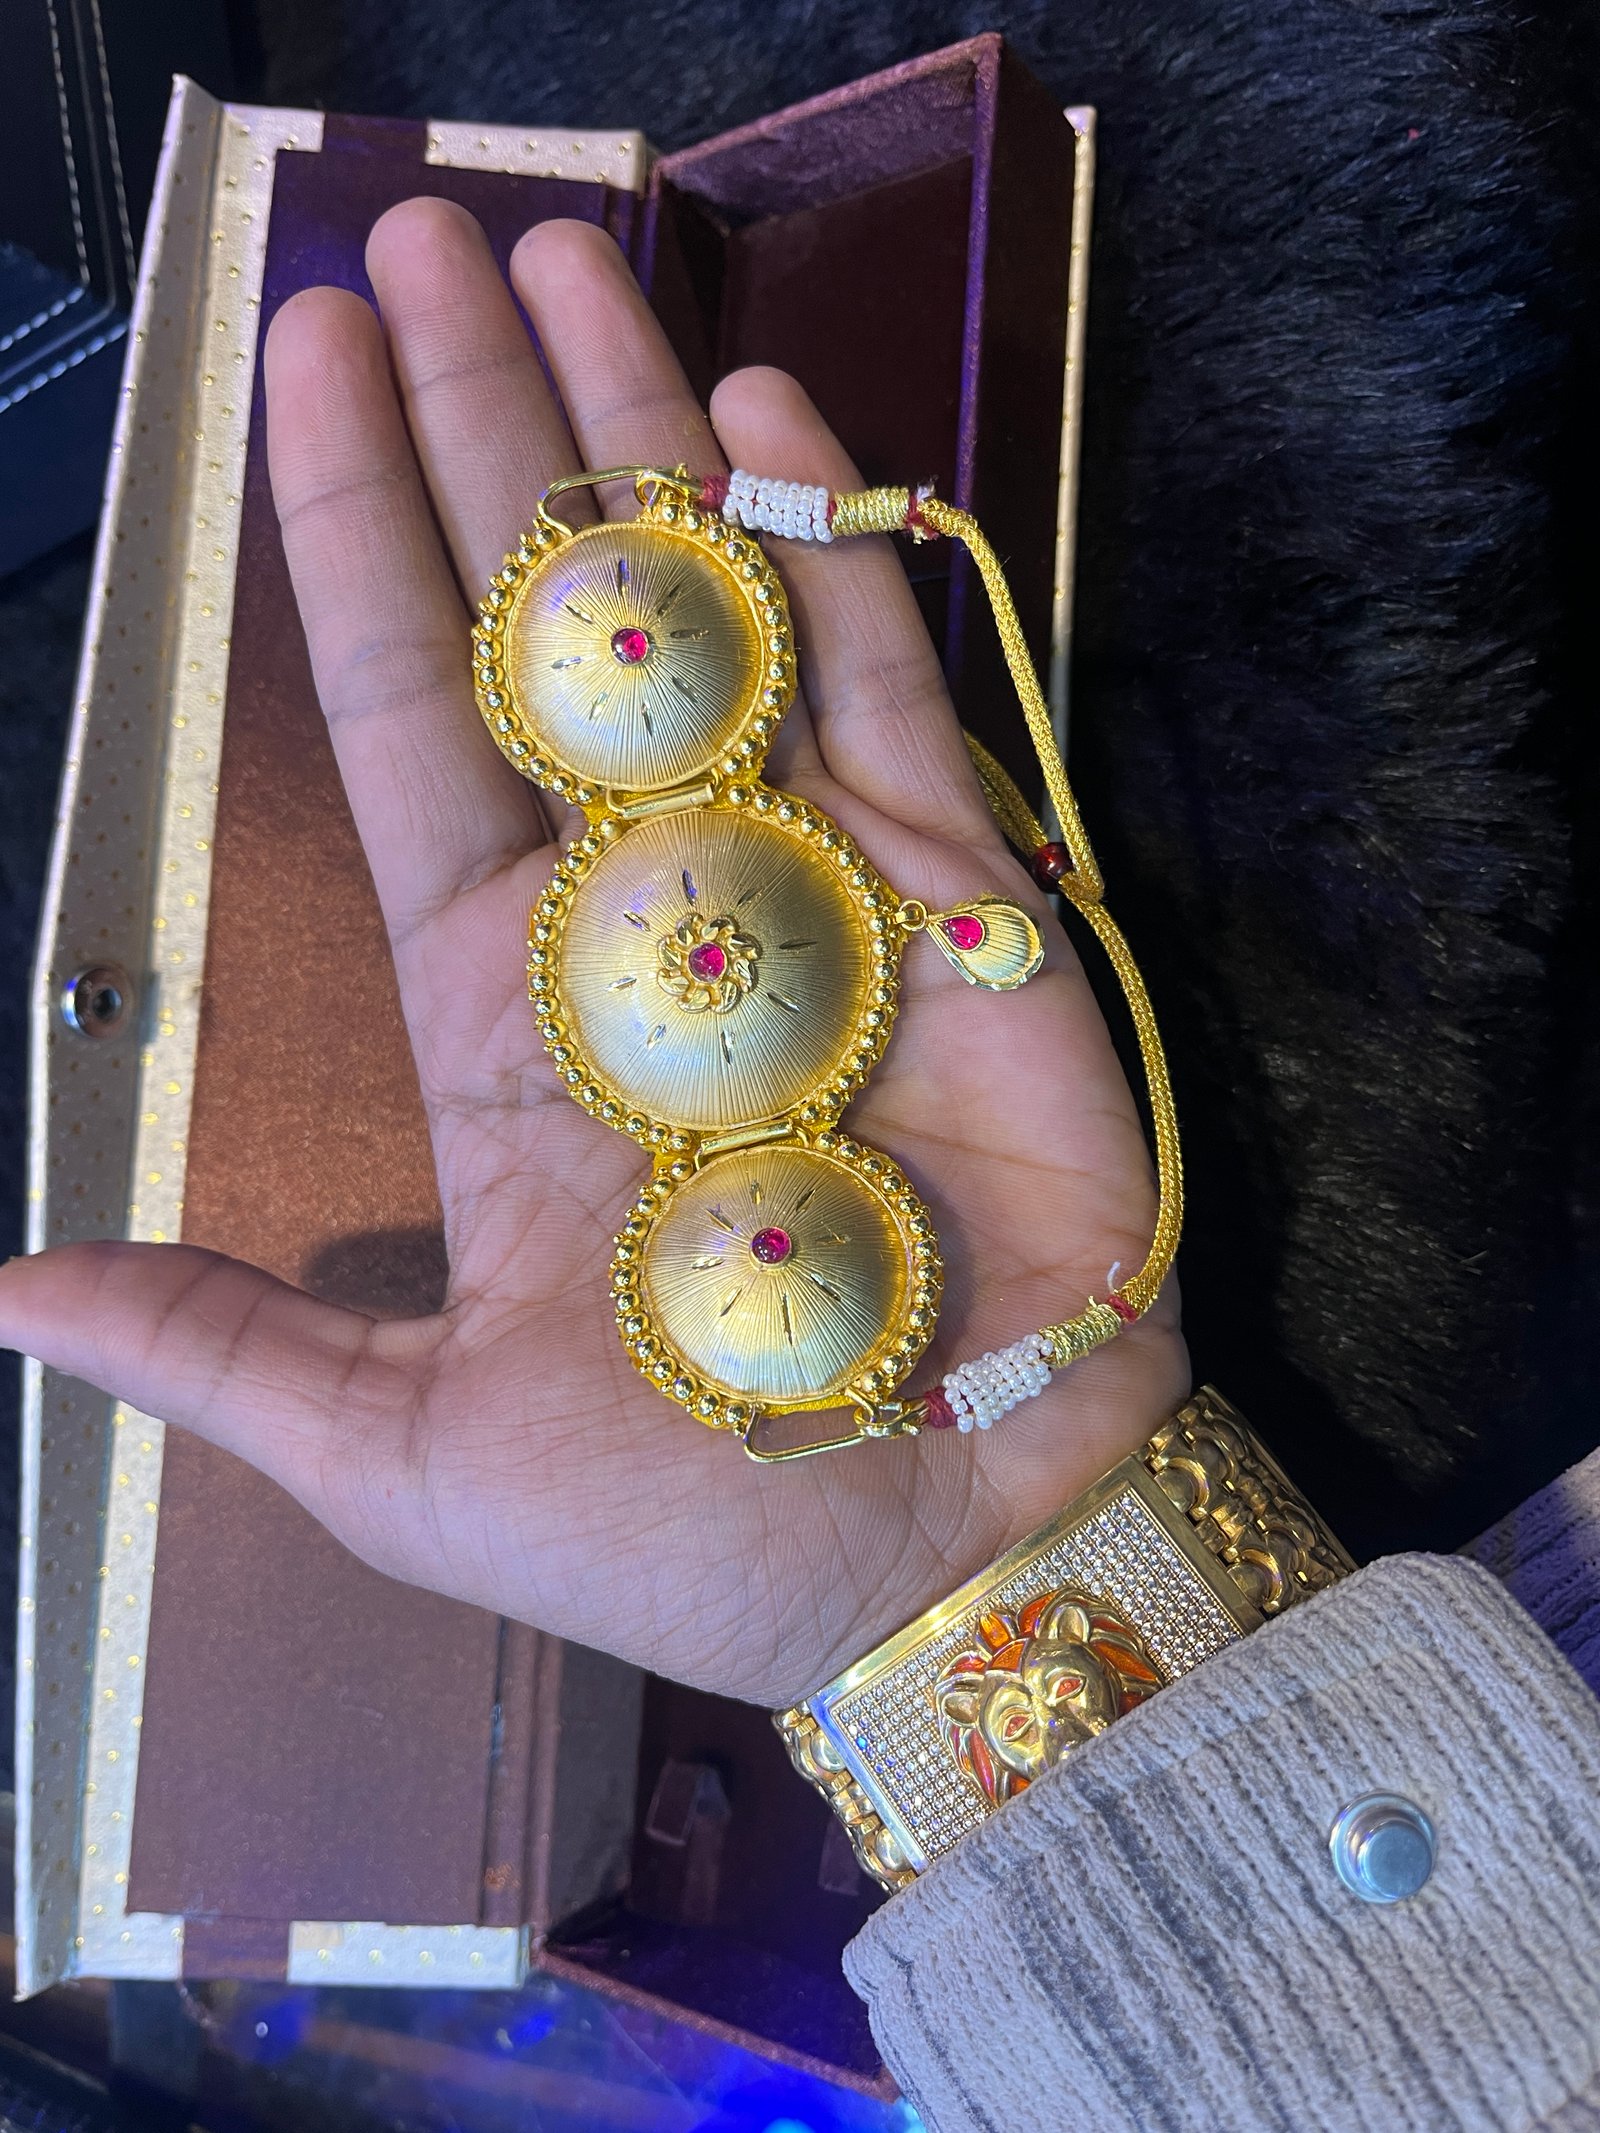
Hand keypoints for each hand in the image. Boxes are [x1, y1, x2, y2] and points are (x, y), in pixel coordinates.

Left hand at [0, 203, 1184, 1705]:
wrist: (947, 1566)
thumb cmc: (688, 1526)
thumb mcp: (411, 1461)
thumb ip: (227, 1350)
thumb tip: (5, 1283)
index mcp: (494, 1016)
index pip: (399, 728)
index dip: (350, 541)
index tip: (308, 360)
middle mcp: (638, 918)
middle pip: (542, 632)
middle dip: (487, 436)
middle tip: (436, 240)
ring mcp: (807, 893)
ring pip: (711, 628)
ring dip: (646, 445)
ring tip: (587, 259)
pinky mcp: (959, 908)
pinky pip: (885, 699)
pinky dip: (832, 559)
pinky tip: (766, 421)